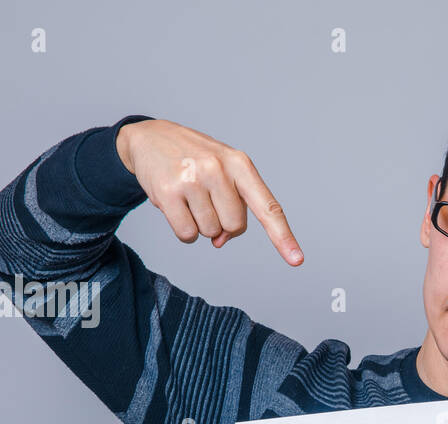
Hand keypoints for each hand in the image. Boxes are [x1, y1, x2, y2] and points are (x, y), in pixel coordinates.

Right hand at [116, 118, 303, 263]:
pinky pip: (187, 234)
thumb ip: (233, 206)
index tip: (297, 260)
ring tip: (188, 197)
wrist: (150, 138)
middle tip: (206, 200)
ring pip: (210, 232)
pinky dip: (184, 230)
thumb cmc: (195, 159)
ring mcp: (192, 180)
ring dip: (200, 224)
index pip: (268, 207)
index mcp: (239, 164)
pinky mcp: (168, 192)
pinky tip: (175, 206)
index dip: (283, 236)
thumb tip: (220, 240)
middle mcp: (218, 169)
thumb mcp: (223, 172)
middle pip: (235, 226)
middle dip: (222, 222)